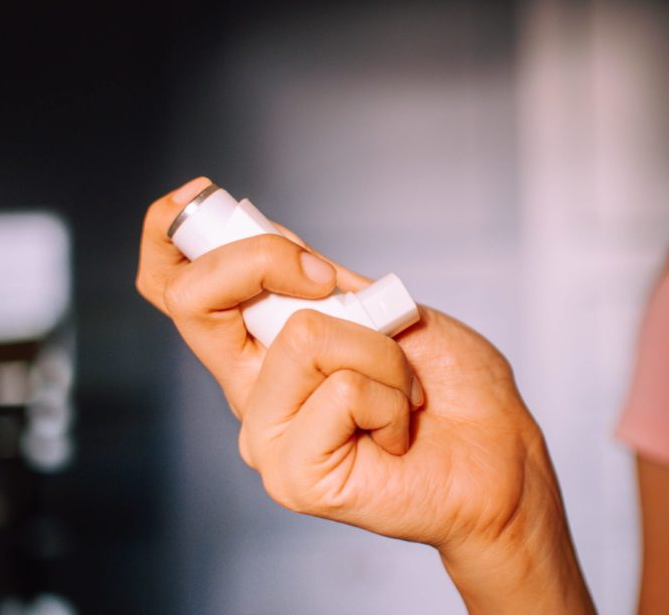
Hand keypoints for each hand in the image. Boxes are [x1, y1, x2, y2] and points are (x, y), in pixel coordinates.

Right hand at [137, 178, 594, 613]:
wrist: (499, 457)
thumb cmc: (448, 388)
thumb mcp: (381, 308)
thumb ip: (319, 283)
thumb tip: (266, 234)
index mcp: (262, 350)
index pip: (176, 291)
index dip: (168, 233)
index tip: (202, 193)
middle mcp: (251, 392)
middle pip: (192, 300)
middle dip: (264, 259)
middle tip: (330, 281)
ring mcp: (267, 437)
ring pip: (302, 334)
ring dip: (381, 347)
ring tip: (402, 387)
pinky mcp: (295, 475)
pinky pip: (342, 389)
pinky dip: (392, 396)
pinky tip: (398, 431)